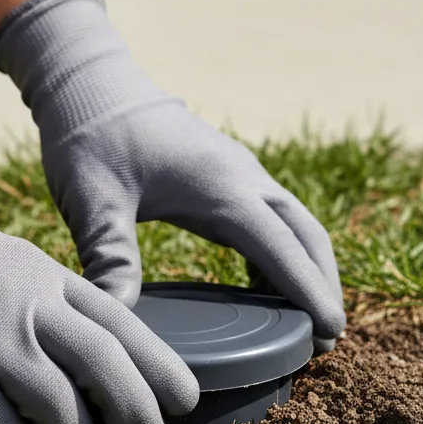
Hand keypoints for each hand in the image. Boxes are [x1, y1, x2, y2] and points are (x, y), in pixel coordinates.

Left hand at [0, 0, 345, 343]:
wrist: (91, 84)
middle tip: (327, 339)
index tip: (332, 333)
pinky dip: (282, 253)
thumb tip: (120, 320)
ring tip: (306, 322)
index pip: (282, 248)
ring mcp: (239, 172)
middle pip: (307, 235)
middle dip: (323, 285)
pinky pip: (271, 217)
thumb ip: (110, 258)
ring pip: (295, 224)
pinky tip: (265, 287)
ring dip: (308, 268)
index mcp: (221, 188)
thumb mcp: (93, 202)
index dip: (310, 292)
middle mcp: (243, 178)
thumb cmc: (90, 140)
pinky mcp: (226, 174)